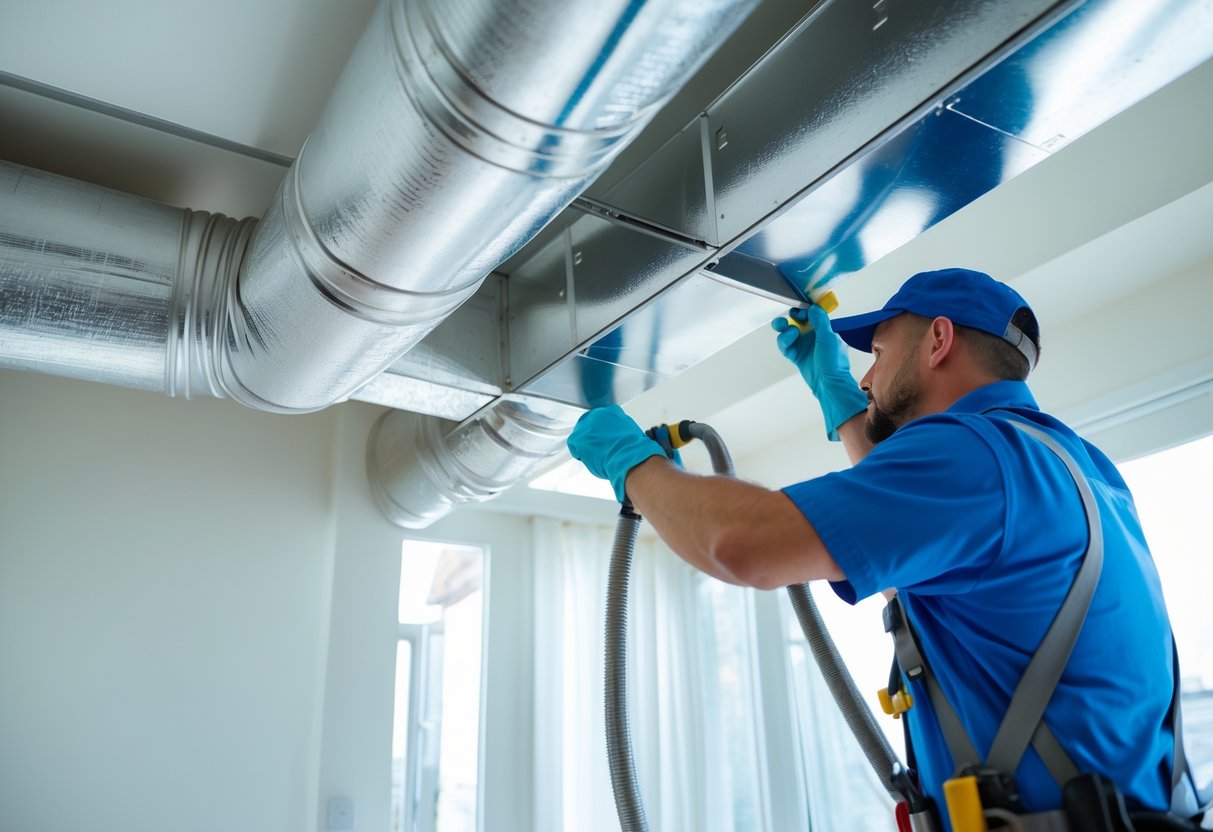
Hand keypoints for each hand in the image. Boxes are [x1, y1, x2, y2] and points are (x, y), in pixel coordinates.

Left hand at [567, 405, 668, 502]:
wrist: (632, 459)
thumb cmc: (635, 451)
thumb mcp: (631, 434)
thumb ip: (621, 432)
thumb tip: (620, 439)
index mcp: (613, 412)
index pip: (601, 418)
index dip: (601, 430)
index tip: (603, 438)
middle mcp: (599, 414)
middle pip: (588, 423)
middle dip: (591, 436)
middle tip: (597, 448)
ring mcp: (588, 425)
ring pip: (580, 434)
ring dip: (586, 445)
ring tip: (597, 455)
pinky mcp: (579, 437)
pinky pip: (574, 444)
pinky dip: (579, 453)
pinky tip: (589, 458)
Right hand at [771, 304, 867, 440]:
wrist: (829, 384)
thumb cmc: (834, 363)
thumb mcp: (829, 338)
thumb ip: (820, 322)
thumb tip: (813, 307)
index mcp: (823, 329)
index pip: (810, 314)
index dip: (802, 310)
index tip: (797, 311)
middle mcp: (813, 335)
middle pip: (796, 321)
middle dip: (789, 318)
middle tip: (785, 319)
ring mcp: (804, 345)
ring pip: (788, 332)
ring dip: (784, 330)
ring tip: (788, 331)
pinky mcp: (796, 356)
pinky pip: (785, 346)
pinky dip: (783, 342)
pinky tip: (786, 342)